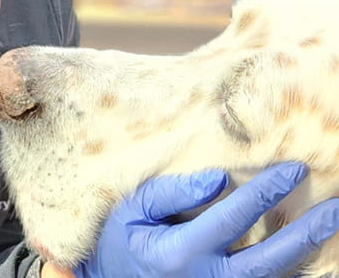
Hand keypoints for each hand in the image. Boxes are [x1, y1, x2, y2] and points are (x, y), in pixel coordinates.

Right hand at [73, 162, 338, 277]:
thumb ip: (171, 193)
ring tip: (329, 225)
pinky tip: (305, 250)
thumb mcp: (131, 211)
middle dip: (304, 234)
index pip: (233, 217)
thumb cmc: (121, 244)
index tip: (293, 170)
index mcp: (180, 251)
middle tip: (334, 209)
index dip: (266, 192)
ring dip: (304, 253)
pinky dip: (287, 272)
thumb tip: (218, 179)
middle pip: (268, 260)